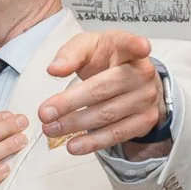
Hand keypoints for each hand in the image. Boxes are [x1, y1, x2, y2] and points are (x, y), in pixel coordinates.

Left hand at [40, 30, 165, 157]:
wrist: (130, 78)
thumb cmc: (106, 59)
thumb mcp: (87, 47)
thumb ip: (70, 54)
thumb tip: (55, 70)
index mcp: (126, 48)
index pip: (131, 44)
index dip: (136, 45)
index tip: (141, 47)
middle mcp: (142, 73)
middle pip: (104, 88)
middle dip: (71, 102)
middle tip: (44, 113)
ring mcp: (146, 98)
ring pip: (108, 114)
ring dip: (76, 124)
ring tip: (51, 129)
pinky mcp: (145, 120)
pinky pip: (117, 134)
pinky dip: (93, 142)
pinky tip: (74, 145)